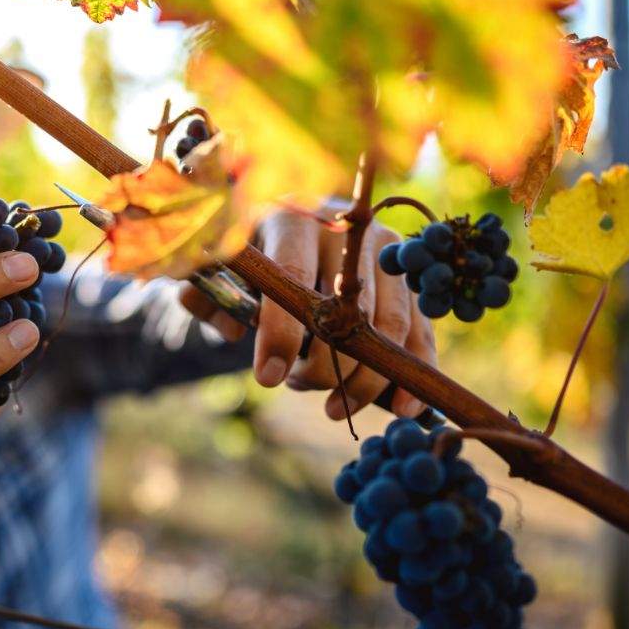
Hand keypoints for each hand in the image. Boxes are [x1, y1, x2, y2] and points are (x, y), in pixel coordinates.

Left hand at [178, 206, 436, 420]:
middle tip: (299, 387)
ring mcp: (386, 250)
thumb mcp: (220, 268)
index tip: (269, 379)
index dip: (282, 332)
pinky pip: (421, 328)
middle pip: (346, 309)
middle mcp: (347, 232)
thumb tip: (232, 331)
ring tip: (335, 408)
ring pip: (388, 324)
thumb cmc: (254, 254)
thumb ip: (208, 297)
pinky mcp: (408, 276)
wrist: (296, 223)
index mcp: (293, 220)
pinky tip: (403, 408)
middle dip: (325, 365)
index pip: (295, 278)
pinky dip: (414, 369)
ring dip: (366, 378)